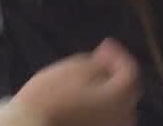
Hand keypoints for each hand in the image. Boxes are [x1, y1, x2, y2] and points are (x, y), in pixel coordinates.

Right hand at [10, 39, 141, 125]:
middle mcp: (120, 117)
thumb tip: (108, 59)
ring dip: (110, 90)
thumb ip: (99, 62)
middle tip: (100, 58)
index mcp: (119, 97)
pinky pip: (107, 117)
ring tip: (92, 78)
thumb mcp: (76, 67)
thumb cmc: (51, 94)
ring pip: (119, 106)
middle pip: (128, 90)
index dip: (119, 53)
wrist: (31, 121)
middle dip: (116, 72)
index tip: (105, 44)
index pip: (130, 70)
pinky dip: (102, 105)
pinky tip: (87, 97)